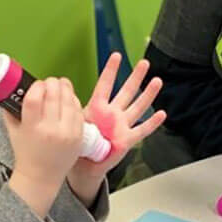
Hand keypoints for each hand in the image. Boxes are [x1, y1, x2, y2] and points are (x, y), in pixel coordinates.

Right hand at [5, 78, 83, 215]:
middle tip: (50, 81)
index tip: (37, 84)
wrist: (41, 177)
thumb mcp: (12, 131)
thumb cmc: (26, 153)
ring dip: (66, 88)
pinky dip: (74, 101)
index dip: (37, 85)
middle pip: (54, 95)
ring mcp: (67, 133)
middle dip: (52, 83)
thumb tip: (9, 90)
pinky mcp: (78, 136)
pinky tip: (70, 98)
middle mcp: (51, 130)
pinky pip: (79, 112)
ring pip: (69, 100)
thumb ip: (9, 110)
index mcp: (32, 128)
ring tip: (61, 84)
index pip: (35, 97)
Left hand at [67, 53, 165, 203]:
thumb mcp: (73, 123)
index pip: (105, 84)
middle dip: (136, 77)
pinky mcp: (127, 139)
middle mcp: (112, 113)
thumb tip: (60, 95)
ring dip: (148, 94)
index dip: (110, 70)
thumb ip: (72, 110)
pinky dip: (152, 123)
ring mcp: (122, 125)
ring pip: (138, 106)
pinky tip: (162, 114)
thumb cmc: (79, 143)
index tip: (116, 55)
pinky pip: (142, 130)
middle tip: (144, 63)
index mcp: (97, 107)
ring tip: (157, 81)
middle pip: (126, 91)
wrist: (84, 165)